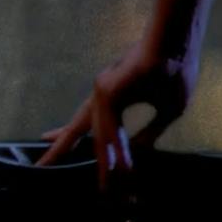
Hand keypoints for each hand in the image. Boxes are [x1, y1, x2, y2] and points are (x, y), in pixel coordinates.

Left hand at [35, 38, 197, 197]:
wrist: (178, 45)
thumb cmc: (176, 71)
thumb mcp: (168, 109)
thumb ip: (150, 131)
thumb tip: (139, 152)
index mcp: (117, 97)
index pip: (97, 125)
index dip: (90, 141)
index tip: (86, 158)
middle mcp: (104, 97)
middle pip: (78, 126)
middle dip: (62, 146)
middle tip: (43, 163)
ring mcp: (103, 94)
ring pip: (87, 131)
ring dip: (88, 158)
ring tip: (71, 176)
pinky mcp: (107, 93)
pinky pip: (107, 130)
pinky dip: (111, 151)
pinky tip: (114, 169)